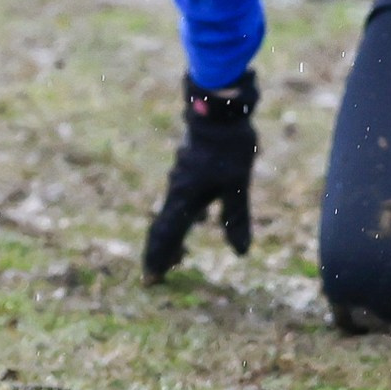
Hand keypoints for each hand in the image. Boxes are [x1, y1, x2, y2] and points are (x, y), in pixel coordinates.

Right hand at [143, 72, 258, 280]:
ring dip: (173, 238)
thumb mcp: (237, 185)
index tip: (151, 279)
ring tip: (180, 256)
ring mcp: (182, 179)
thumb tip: (240, 253)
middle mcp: (177, 190)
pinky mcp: (191, 169)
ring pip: (172, 214)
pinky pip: (181, 201)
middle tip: (161, 275)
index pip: (165, 235)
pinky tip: (197, 220)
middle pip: (164, 229)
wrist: (219, 110)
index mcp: (183, 198)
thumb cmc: (228, 146)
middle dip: (163, 253)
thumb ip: (236, 218)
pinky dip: (183, 219)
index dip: (157, 258)